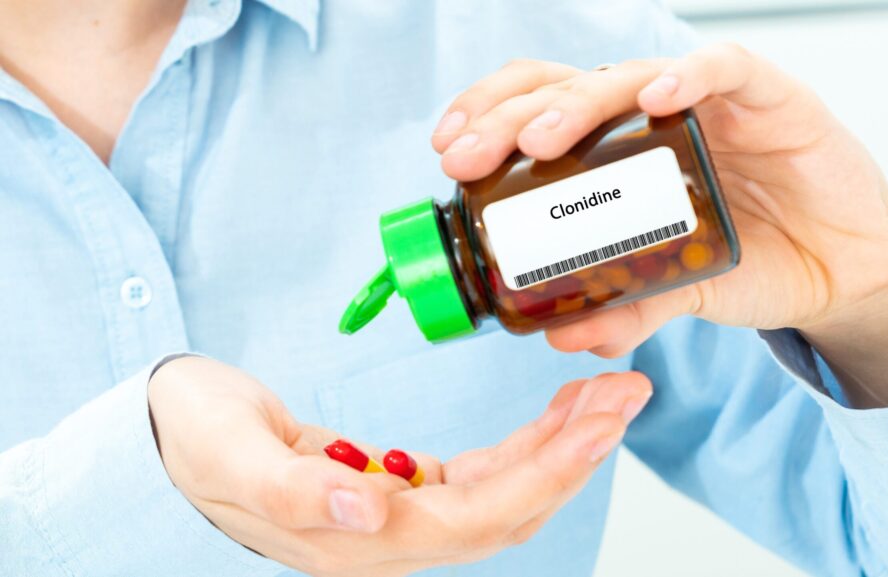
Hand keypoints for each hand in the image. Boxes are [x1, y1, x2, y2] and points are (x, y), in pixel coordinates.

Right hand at [148, 356, 650, 575]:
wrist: (173, 437)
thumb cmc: (194, 440)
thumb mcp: (229, 455)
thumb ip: (295, 492)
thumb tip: (370, 510)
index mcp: (358, 541)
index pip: (478, 517)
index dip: (547, 473)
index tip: (601, 421)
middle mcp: (390, 541)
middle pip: (510, 509)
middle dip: (577, 454)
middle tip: (628, 393)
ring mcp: (400, 517)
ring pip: (505, 493)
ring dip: (561, 447)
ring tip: (607, 395)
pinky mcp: (401, 488)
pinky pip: (481, 475)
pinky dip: (525, 444)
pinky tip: (555, 415)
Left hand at [432, 45, 887, 406]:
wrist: (843, 270)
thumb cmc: (756, 261)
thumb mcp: (677, 292)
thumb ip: (626, 309)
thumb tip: (561, 336)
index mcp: (622, 150)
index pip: (541, 113)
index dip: (490, 122)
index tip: (451, 155)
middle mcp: (655, 116)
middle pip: (565, 91)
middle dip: (508, 118)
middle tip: (467, 156)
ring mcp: (709, 102)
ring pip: (629, 76)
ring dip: (577, 103)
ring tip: (539, 141)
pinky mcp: (770, 98)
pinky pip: (725, 69)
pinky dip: (689, 78)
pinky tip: (659, 100)